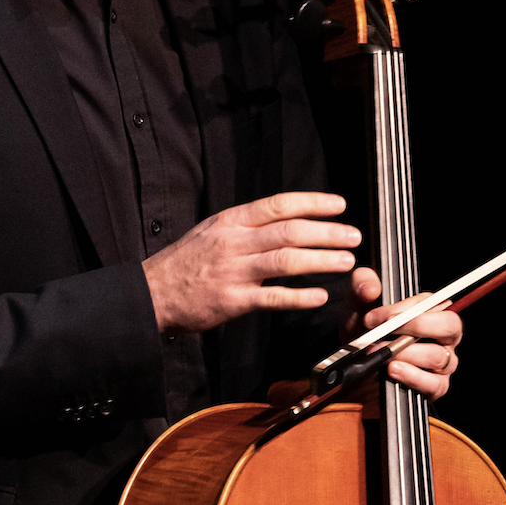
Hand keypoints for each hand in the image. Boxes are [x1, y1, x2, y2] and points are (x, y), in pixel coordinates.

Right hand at [142, 192, 360, 333]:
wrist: (152, 292)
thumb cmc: (185, 262)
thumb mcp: (211, 230)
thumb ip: (246, 225)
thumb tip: (284, 218)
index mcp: (231, 221)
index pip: (278, 205)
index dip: (312, 203)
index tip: (339, 205)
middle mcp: (234, 241)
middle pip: (289, 231)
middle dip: (326, 232)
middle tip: (353, 235)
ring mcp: (233, 271)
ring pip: (286, 261)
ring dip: (321, 260)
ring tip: (346, 262)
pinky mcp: (232, 301)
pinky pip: (272, 298)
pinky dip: (299, 297)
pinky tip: (319, 296)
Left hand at [347, 270, 462, 400]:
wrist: (355, 366)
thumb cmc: (364, 331)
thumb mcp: (357, 304)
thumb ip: (361, 284)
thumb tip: (371, 289)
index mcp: (430, 311)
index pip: (432, 303)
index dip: (406, 309)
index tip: (377, 316)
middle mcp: (443, 336)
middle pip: (450, 326)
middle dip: (418, 326)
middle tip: (387, 331)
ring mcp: (443, 362)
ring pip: (437, 356)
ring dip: (405, 353)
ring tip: (381, 353)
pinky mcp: (436, 387)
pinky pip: (435, 384)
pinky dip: (413, 377)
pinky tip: (393, 370)